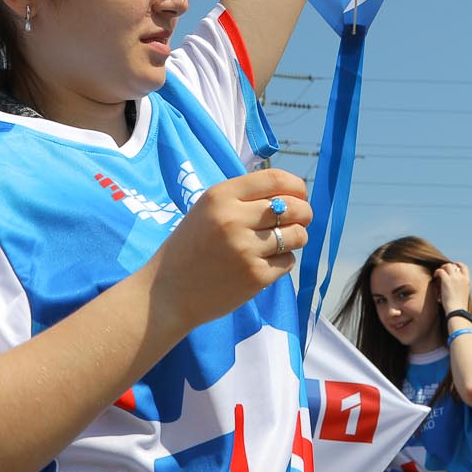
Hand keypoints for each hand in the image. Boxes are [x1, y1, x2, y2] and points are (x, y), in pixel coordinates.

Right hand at [146, 168, 311, 333]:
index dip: (297, 187)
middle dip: (304, 214)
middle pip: (294, 207)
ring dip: (295, 239)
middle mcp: (234, 219)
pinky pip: (288, 262)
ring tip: (278, 244)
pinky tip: (262, 264)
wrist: (167, 293)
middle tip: (297, 222)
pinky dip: (281, 263)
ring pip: (297, 236)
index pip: (276, 178)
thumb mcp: (208, 209)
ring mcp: (245, 249)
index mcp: (221, 196)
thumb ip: (244, 198)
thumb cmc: (190, 247)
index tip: (299, 196)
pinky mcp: (255, 277)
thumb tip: (292, 193)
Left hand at [433, 261, 471, 315]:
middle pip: (454, 265)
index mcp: (467, 281)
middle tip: (443, 271)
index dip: (457, 264)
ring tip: (438, 274)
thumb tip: (453, 286)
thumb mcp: (463, 294)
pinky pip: (440, 271)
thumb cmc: (459, 307)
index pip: (464, 267)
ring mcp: (454, 278)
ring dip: (442, 268)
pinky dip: (437, 272)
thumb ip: (460, 287)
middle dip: (448, 266)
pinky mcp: (446, 280)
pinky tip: (435, 276)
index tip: (453, 266)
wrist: (457, 311)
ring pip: (447, 266)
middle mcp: (461, 277)